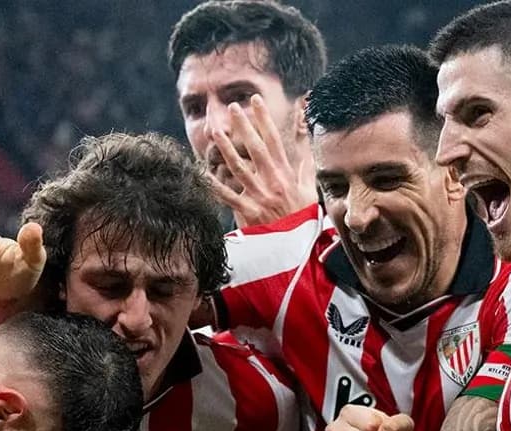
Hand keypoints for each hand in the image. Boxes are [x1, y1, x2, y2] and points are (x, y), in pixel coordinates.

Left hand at [206, 96, 314, 227]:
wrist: (296, 248)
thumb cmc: (302, 216)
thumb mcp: (309, 186)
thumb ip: (305, 159)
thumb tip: (305, 133)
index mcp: (287, 175)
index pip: (274, 140)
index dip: (265, 119)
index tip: (255, 101)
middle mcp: (273, 183)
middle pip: (256, 148)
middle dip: (244, 126)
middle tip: (233, 107)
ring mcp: (260, 197)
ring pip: (239, 168)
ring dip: (226, 149)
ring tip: (214, 132)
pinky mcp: (248, 212)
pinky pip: (228, 197)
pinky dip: (215, 186)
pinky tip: (202, 173)